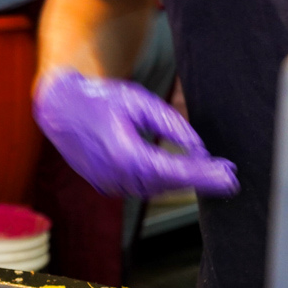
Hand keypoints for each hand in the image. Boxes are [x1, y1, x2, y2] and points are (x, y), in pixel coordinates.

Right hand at [33, 70, 239, 198]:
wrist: (58, 107)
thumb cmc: (98, 99)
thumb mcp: (140, 103)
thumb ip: (173, 126)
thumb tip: (201, 149)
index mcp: (124, 154)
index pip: (173, 171)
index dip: (203, 175)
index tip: (228, 176)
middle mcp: (115, 175)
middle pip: (166, 183)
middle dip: (199, 180)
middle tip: (229, 176)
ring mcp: (107, 182)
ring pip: (154, 188)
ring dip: (181, 182)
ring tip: (210, 174)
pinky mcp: (103, 183)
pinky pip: (139, 186)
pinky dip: (161, 182)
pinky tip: (180, 173)